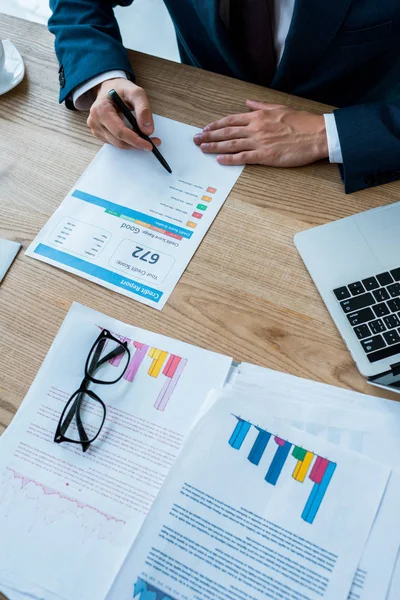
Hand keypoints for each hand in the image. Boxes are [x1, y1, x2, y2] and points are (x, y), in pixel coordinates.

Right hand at [87, 78, 160, 150]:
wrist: (110, 89)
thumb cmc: (121, 89)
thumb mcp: (136, 92)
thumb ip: (143, 109)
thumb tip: (148, 130)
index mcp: (101, 110)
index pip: (119, 131)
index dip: (135, 140)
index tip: (148, 145)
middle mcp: (95, 121)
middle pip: (119, 141)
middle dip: (137, 144)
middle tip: (153, 143)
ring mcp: (96, 129)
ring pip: (118, 144)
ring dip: (134, 144)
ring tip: (147, 138)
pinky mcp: (100, 134)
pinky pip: (116, 143)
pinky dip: (128, 142)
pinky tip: (136, 136)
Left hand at [194, 100, 327, 166]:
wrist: (317, 134)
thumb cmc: (302, 122)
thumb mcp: (280, 108)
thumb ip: (261, 106)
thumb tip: (248, 102)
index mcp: (259, 116)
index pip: (231, 120)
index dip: (216, 125)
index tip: (205, 128)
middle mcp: (256, 128)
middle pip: (227, 131)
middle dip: (209, 135)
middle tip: (196, 140)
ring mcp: (259, 142)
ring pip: (231, 144)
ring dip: (214, 147)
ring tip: (202, 149)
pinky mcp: (265, 155)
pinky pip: (243, 157)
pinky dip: (229, 159)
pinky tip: (219, 160)